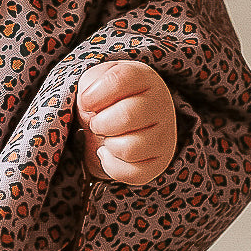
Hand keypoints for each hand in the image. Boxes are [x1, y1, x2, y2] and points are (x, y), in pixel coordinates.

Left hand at [75, 60, 176, 185]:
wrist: (117, 121)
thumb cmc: (104, 98)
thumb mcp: (93, 82)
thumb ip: (87, 87)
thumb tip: (89, 109)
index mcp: (143, 77)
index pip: (120, 79)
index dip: (94, 94)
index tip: (85, 102)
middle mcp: (161, 104)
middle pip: (126, 116)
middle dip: (99, 123)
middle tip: (96, 123)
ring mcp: (165, 134)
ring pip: (129, 149)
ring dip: (107, 145)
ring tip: (107, 137)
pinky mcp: (160, 162)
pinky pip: (133, 173)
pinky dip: (112, 165)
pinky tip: (110, 152)